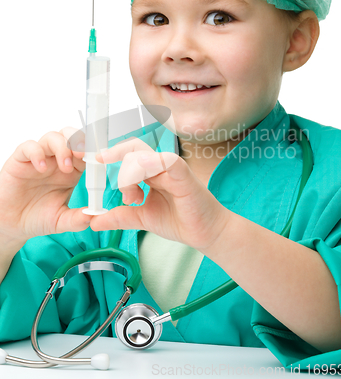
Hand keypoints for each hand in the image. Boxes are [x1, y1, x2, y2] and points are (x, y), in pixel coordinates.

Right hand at [0, 127, 89, 243]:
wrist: (12, 224)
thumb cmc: (37, 217)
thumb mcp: (61, 221)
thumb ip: (77, 219)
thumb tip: (94, 216)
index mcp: (71, 171)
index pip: (85, 151)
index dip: (92, 151)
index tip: (98, 159)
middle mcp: (56, 161)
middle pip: (71, 137)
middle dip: (79, 141)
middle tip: (82, 155)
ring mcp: (40, 158)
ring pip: (52, 137)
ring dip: (62, 147)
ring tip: (65, 167)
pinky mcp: (20, 160)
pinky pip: (29, 146)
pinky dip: (37, 153)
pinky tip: (41, 168)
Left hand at [90, 137, 231, 251]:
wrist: (204, 234)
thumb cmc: (179, 221)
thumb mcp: (141, 218)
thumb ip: (119, 216)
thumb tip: (94, 221)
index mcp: (150, 172)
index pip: (128, 154)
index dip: (111, 154)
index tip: (94, 160)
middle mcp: (159, 166)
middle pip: (133, 148)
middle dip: (114, 154)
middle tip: (102, 165)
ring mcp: (171, 168)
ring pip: (142, 155)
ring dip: (129, 174)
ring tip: (134, 198)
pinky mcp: (183, 174)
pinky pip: (165, 161)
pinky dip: (151, 164)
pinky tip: (143, 176)